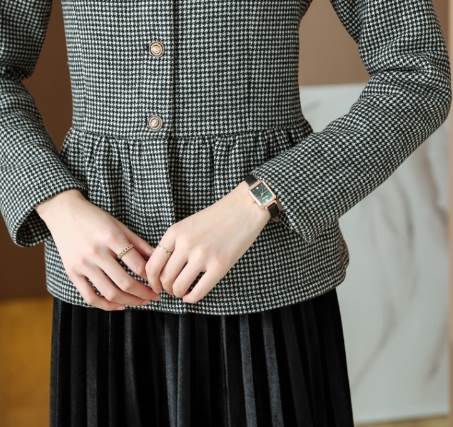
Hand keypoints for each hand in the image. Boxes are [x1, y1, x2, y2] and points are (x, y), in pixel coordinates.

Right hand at [36, 189, 159, 310]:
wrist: (64, 212)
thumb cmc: (95, 217)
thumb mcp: (120, 226)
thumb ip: (139, 244)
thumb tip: (158, 259)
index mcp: (112, 238)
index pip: (137, 265)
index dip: (151, 278)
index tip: (159, 282)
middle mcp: (96, 253)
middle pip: (125, 282)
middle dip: (144, 294)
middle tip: (155, 297)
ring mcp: (82, 265)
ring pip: (109, 293)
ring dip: (130, 302)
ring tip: (142, 302)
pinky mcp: (72, 273)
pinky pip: (90, 296)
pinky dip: (106, 305)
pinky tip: (120, 305)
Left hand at [145, 180, 270, 302]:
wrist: (244, 208)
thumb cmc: (216, 217)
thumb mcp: (187, 225)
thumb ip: (174, 244)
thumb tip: (161, 270)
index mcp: (174, 233)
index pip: (152, 265)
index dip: (151, 281)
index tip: (156, 285)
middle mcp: (185, 244)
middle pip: (165, 278)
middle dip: (165, 289)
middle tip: (171, 290)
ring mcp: (202, 256)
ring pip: (179, 287)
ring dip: (178, 294)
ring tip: (182, 291)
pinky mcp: (219, 266)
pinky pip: (198, 292)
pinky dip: (191, 298)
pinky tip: (191, 295)